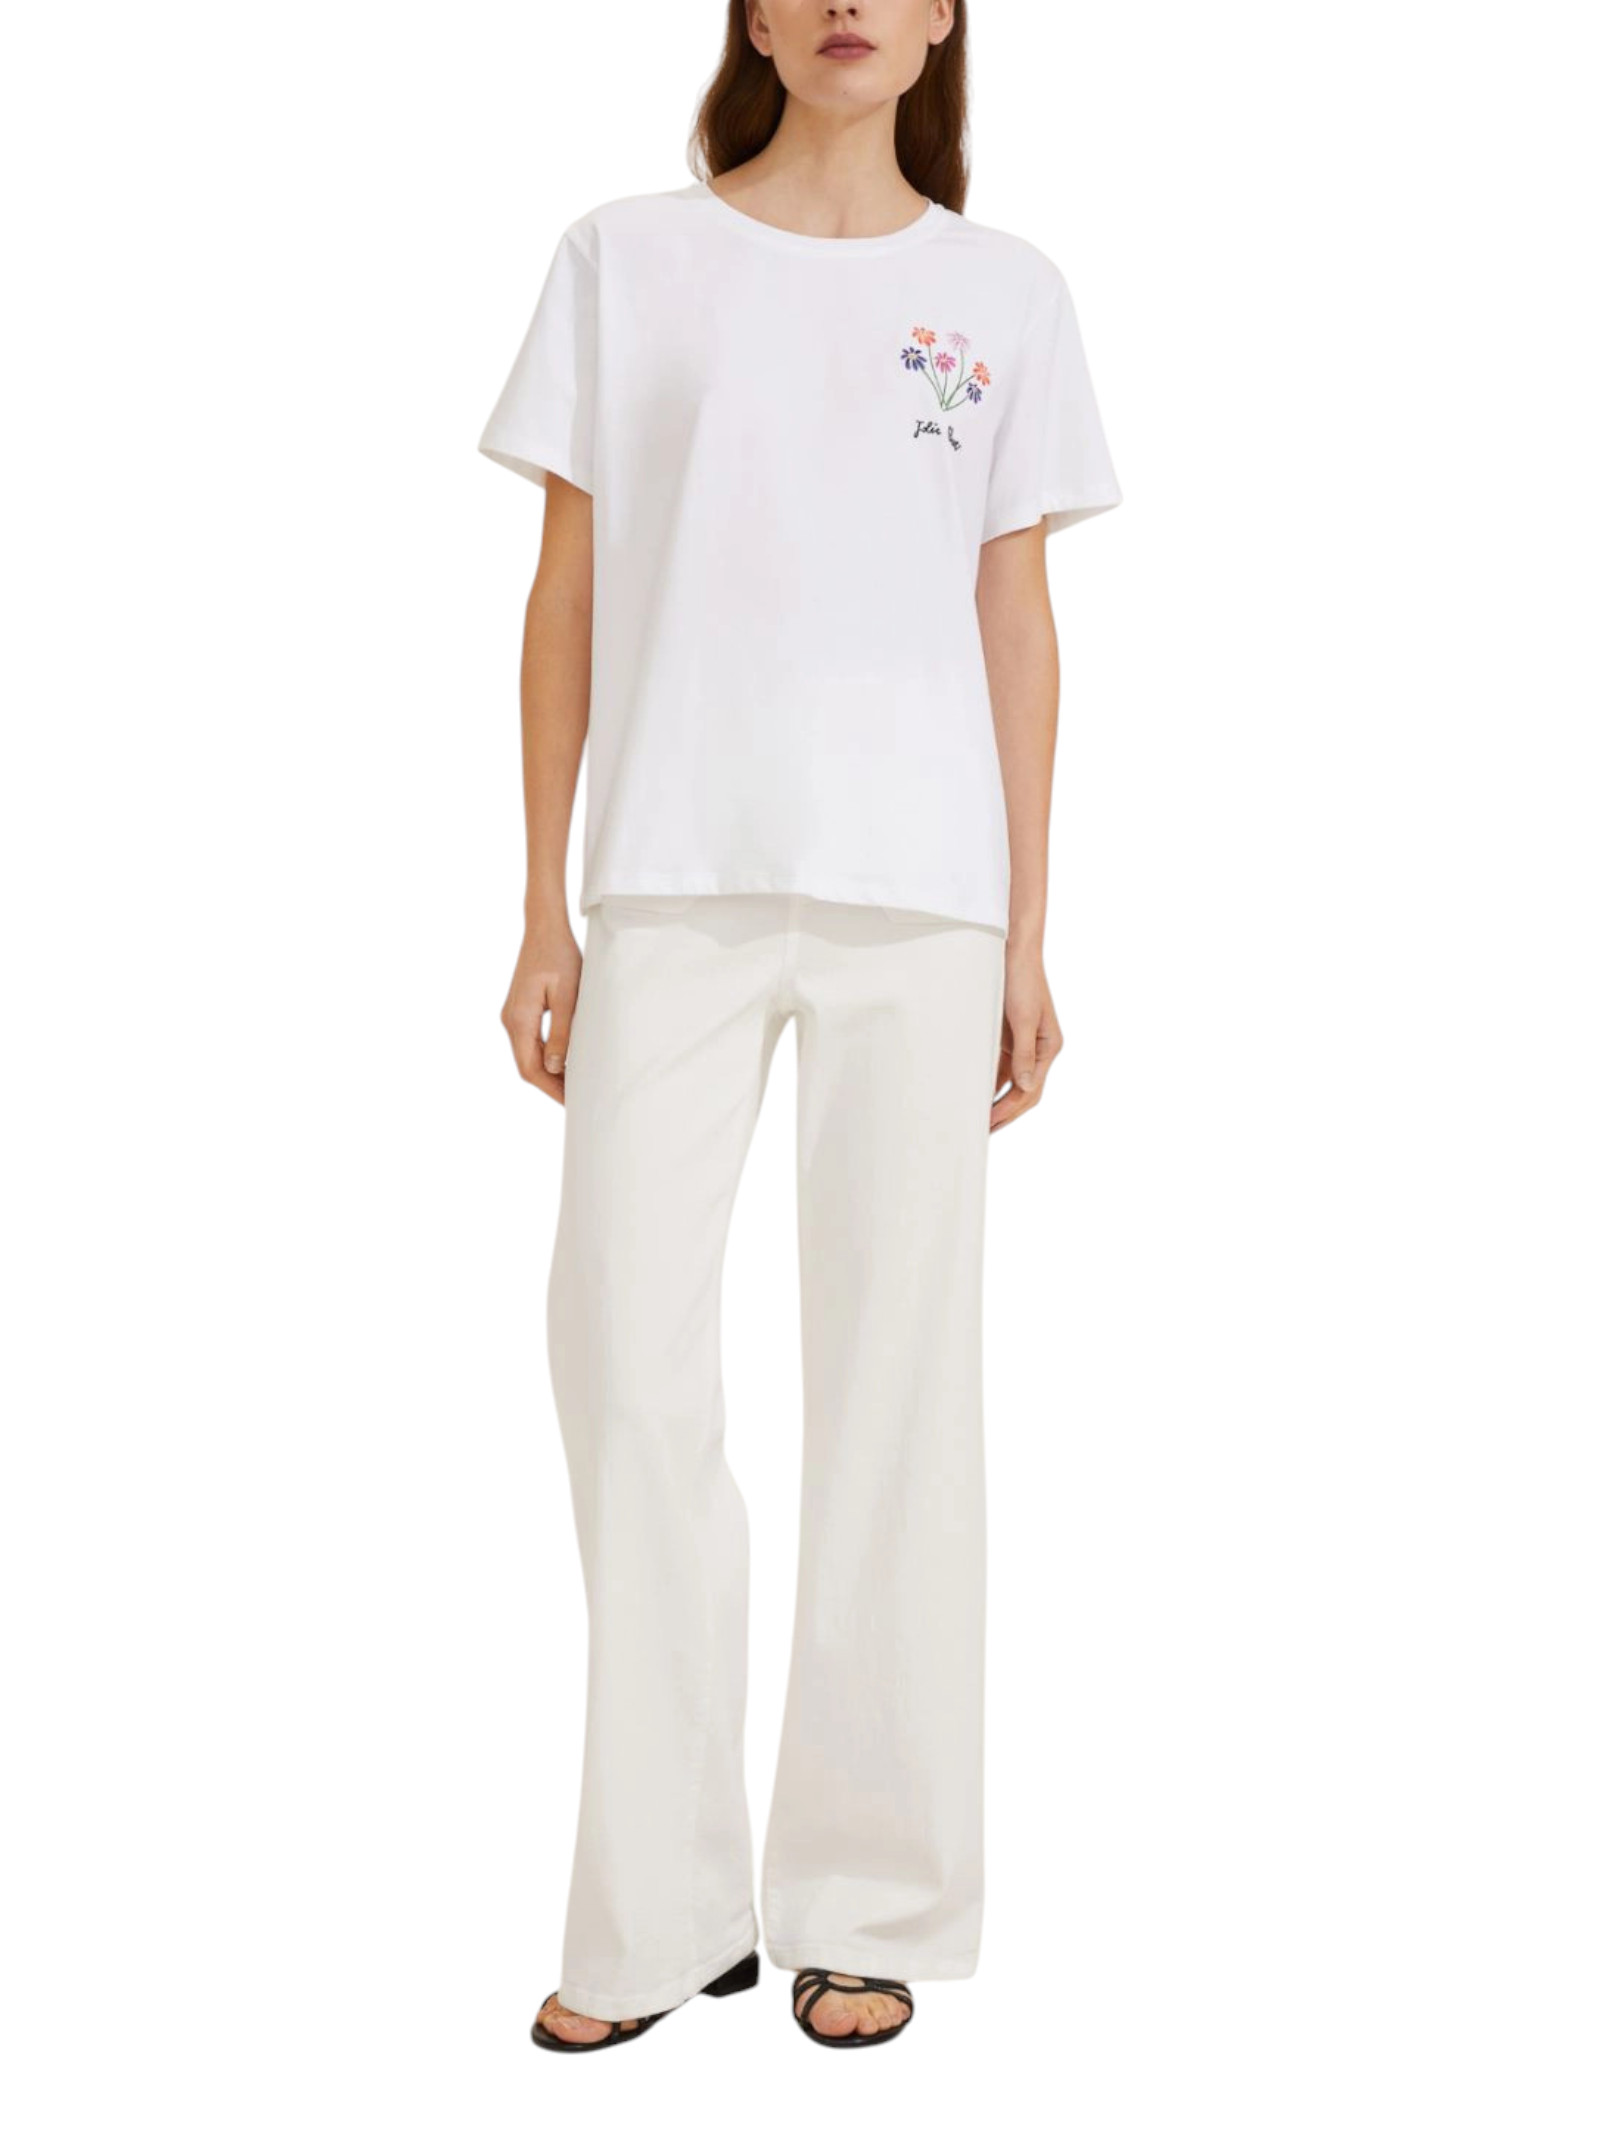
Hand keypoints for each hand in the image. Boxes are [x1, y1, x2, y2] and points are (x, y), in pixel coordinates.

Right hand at [502, 913, 581, 1101]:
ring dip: (548, 1073)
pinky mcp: (519, 1010)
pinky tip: (564, 1062)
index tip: (571, 1103)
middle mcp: (510, 1020)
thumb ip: (562, 1032)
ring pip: (527, 1055)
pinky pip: (529, 1042)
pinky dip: (545, 1057)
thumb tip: (555, 1067)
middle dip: (550, 1086)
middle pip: (526, 1066)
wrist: (544, 928)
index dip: (550, 1089)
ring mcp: (512, 1015)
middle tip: (577, 1100)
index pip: (530, 1068)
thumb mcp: (568, 996)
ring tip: (574, 1085)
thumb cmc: (559, 957)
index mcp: (520, 1019)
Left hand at [991, 943, 1062, 1131]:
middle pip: (1024, 1092)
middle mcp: (1039, 1049)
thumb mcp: (1022, 1018)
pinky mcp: (1010, 1037)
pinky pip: (1000, 1067)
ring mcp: (1024, 1044)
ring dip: (997, 1101)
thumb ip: (1024, 1054)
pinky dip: (990, 1082)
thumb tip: (1024, 1088)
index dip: (1010, 1110)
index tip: (989, 1123)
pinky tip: (975, 1093)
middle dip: (1005, 1113)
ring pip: (1011, 1082)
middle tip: (982, 1132)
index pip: (1031, 1090)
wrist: (1014, 950)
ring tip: (977, 1120)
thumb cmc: (1021, 979)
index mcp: (1048, 1047)